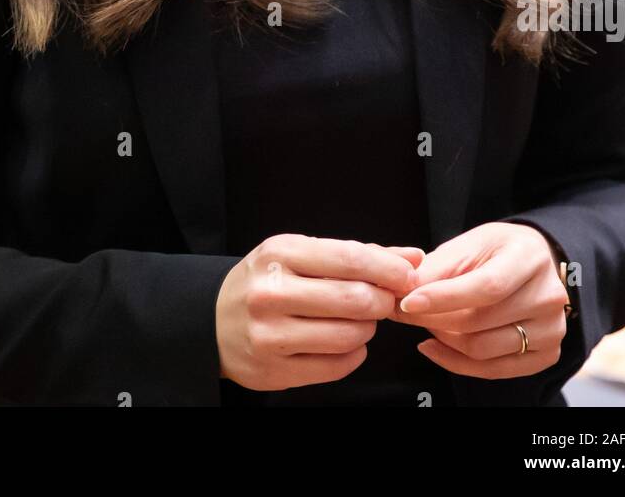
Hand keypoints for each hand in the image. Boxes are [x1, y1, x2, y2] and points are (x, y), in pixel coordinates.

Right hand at [215, 234, 416, 390]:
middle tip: (384, 300)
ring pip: (349, 335)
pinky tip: (345, 343)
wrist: (212, 320)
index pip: (349, 258)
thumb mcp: (300, 254)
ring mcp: (271, 334)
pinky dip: (353, 355)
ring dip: (367, 329)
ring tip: (358, 320)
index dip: (388, 268)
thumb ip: (358, 254)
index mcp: (280, 254)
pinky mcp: (274, 370)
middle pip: (354, 299)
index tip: (407, 275)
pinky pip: (337, 366)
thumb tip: (412, 256)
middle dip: (382, 301)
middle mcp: (272, 293)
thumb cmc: (265, 282)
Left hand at [386, 222, 570, 378]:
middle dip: (433, 319)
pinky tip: (435, 345)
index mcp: (530, 258)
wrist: (534, 264)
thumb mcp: (469, 244)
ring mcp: (552, 329)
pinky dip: (456, 362)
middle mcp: (548, 296)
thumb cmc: (497, 252)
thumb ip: (437, 267)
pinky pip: (493, 370)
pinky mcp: (547, 354)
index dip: (443, 298)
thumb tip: (403, 291)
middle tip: (407, 311)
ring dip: (443, 339)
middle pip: (480, 323)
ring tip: (425, 322)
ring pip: (482, 350)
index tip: (407, 302)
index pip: (486, 287)